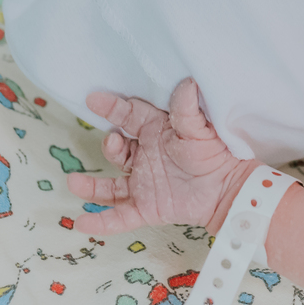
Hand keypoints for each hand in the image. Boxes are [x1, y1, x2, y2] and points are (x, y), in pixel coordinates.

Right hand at [67, 78, 256, 234]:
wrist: (229, 188)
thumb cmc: (216, 153)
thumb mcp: (200, 130)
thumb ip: (188, 110)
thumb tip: (188, 82)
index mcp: (155, 131)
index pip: (128, 115)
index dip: (111, 107)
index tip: (94, 99)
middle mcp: (144, 155)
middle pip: (117, 148)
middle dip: (110, 144)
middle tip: (114, 141)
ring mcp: (142, 182)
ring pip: (110, 184)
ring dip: (91, 185)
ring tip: (75, 183)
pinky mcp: (146, 206)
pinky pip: (120, 215)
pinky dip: (102, 221)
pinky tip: (83, 222)